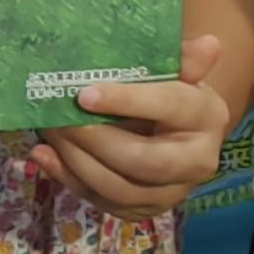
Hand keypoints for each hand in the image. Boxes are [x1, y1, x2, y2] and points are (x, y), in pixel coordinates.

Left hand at [26, 32, 234, 215]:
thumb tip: (209, 44)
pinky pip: (102, 202)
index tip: (84, 94)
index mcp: (208, 117)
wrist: (179, 132)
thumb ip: (184, 58)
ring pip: (119, 188)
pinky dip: (68, 179)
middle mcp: (197, 161)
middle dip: (95, 141)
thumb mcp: (177, 70)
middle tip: (59, 120)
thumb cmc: (171, 91)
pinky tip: (45, 156)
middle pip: (144, 160)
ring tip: (50, 133)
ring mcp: (171, 193)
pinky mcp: (144, 210)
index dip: (128, 100)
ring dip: (76, 162)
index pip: (170, 107)